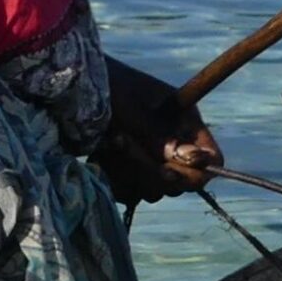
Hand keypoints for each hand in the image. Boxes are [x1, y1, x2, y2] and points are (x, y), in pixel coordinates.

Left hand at [89, 57, 223, 204]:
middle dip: (151, 172)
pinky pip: (130, 192)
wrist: (69, 88)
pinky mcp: (128, 170)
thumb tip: (191, 161)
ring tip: (107, 142)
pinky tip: (100, 156)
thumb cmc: (107, 87)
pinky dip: (115, 179)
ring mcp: (151, 158)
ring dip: (128, 174)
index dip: (196, 172)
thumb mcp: (133, 109)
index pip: (212, 160)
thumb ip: (160, 136)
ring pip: (154, 190)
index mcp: (186, 122)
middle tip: (121, 143)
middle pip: (182, 182)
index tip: (166, 170)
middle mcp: (174, 142)